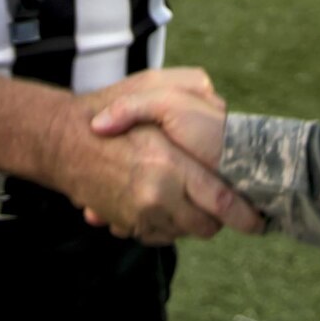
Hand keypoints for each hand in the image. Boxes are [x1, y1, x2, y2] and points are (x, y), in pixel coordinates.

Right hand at [59, 68, 258, 244]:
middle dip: (217, 219)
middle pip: (206, 226)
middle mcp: (158, 195)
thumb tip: (222, 103)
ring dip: (188, 220)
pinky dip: (163, 223)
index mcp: (171, 164)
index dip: (245, 215)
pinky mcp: (125, 223)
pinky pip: (157, 235)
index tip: (261, 220)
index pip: (222, 201)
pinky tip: (160, 200)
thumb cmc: (107, 110)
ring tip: (185, 195)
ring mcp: (139, 214)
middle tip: (222, 205)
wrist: (58, 139)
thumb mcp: (152, 86)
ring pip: (182, 232)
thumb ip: (193, 89)